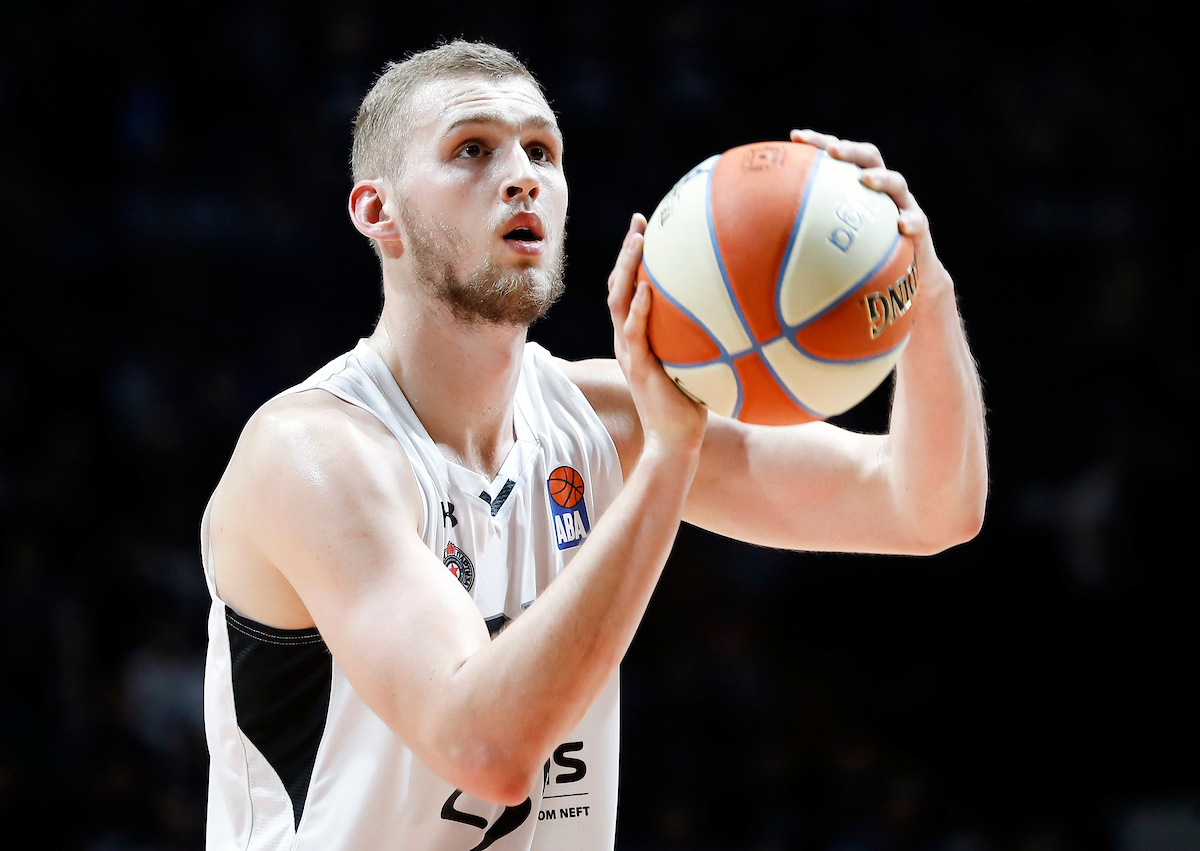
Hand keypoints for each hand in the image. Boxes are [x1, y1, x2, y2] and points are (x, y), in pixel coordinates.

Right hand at [607, 213, 707, 455]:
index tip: (644, 229)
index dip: (632, 260)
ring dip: (627, 269)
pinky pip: (635, 333)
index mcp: (636, 338)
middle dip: (627, 252)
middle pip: (618, 287)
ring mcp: (630, 354)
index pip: (628, 291)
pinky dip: (639, 309)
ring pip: (619, 303)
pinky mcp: (640, 369)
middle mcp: (627, 342)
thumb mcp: (695, 364)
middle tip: (639, 222)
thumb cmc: (690, 406)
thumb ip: (703, 339)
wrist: (675, 442)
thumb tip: (740, 313)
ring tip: (638, 241)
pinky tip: (648, 288)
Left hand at [791, 129, 951, 299]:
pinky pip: (917, 222)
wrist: (901, 277)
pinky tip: (900, 225)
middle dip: (850, 150)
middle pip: (869, 157)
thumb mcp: (829, 240)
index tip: (795, 137)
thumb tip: (757, 236)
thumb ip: (804, 230)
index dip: (819, 142)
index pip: (839, 155)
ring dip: (881, 178)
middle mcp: (880, 189)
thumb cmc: (856, 256)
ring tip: (865, 180)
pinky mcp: (917, 228)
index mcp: (856, 184)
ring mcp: (901, 205)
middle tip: (832, 151)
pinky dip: (910, 221)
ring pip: (896, 183)